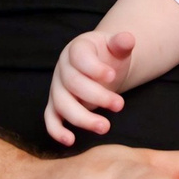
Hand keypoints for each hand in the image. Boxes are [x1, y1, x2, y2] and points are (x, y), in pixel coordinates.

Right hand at [45, 31, 136, 145]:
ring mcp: (57, 87)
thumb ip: (121, 43)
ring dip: (82, 117)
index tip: (112, 76)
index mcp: (76, 49)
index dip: (94, 68)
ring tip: (105, 127)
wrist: (101, 67)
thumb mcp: (117, 47)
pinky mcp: (56, 105)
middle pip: (73, 83)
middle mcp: (63, 68)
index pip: (79, 58)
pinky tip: (70, 140)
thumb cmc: (109, 56)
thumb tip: (128, 38)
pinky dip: (56, 131)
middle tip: (119, 105)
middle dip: (96, 96)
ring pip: (62, 104)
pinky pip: (51, 118)